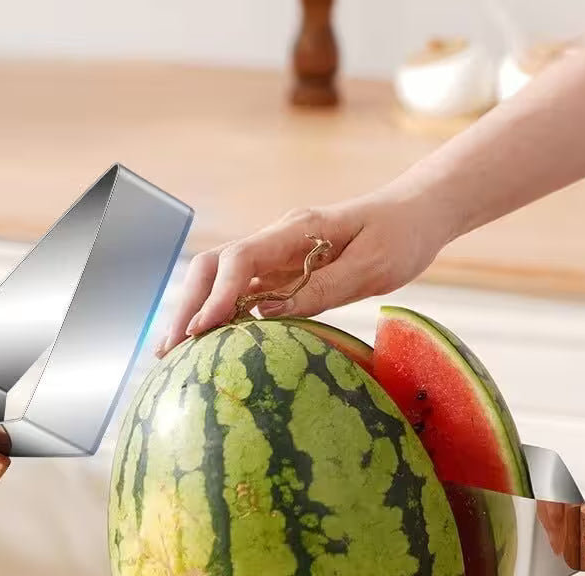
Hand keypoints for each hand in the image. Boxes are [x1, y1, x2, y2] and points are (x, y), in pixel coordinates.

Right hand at [156, 189, 452, 355]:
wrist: (415, 214)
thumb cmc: (401, 237)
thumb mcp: (372, 267)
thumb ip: (321, 288)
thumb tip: (265, 315)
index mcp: (297, 231)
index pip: (241, 258)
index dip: (217, 295)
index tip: (201, 331)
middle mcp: (277, 241)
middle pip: (213, 266)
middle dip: (187, 306)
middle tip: (169, 350)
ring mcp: (276, 255)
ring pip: (218, 278)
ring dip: (194, 311)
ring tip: (173, 352)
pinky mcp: (281, 271)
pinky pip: (239, 291)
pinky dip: (217, 315)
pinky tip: (206, 343)